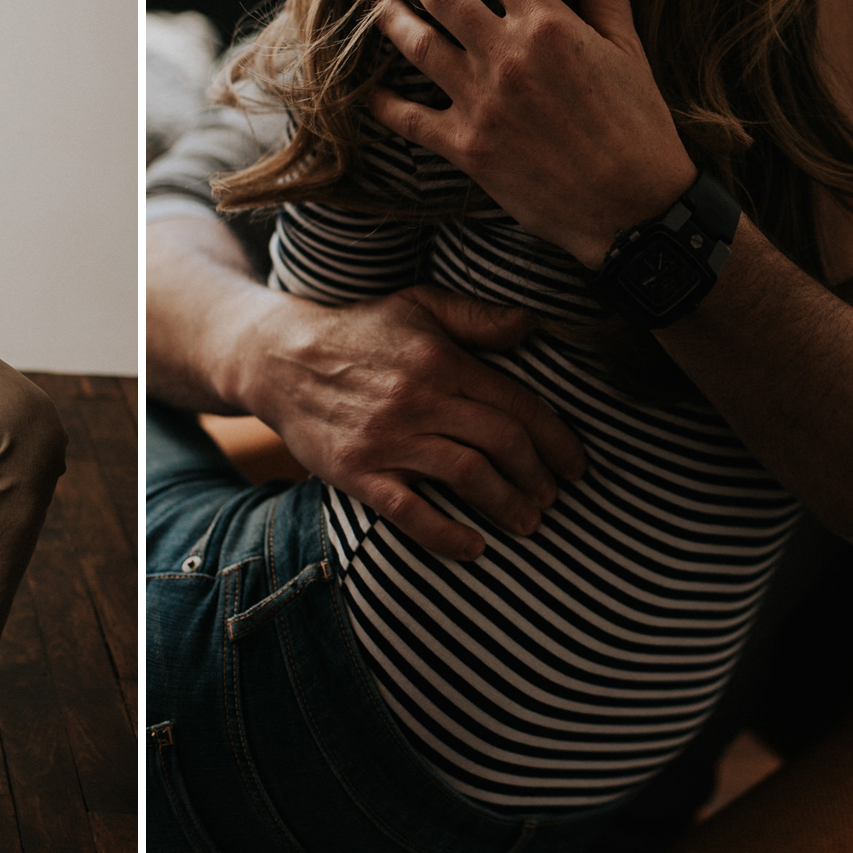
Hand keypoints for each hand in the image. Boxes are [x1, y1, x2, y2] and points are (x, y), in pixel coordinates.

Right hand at [241, 285, 586, 557]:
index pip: (518, 406)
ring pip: (468, 476)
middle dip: (539, 477)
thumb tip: (533, 324)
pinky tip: (474, 548)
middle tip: (553, 498)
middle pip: (502, 444)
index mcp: (441, 361)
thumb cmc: (357, 330)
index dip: (556, 440)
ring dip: (508, 505)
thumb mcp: (417, 304)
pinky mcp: (357, 472)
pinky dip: (447, 535)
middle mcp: (418, 400)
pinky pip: (410, 511)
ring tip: (528, 523)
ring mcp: (387, 439)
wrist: (278, 359)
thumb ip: (476, 316)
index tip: (574, 465)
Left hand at [371, 0, 696, 267]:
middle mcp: (506, 56)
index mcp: (548, 24)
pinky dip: (381, 102)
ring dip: (392, 20)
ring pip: (417, 45)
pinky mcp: (466, 146)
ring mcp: (480, 101)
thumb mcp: (627, 49)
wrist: (632, 205)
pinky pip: (406, 117)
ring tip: (381, 8)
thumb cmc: (637, 125)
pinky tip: (367, 89)